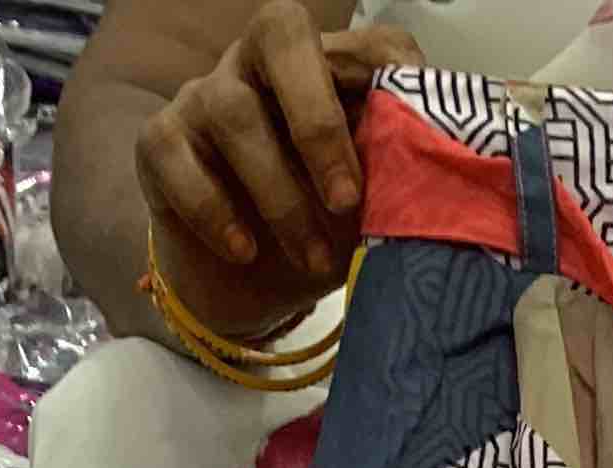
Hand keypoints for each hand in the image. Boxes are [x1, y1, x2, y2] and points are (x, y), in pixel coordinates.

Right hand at [135, 8, 404, 341]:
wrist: (251, 291)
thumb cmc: (319, 234)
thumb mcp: (371, 214)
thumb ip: (402, 183)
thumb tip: (453, 182)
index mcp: (326, 73)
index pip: (366, 43)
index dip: (390, 74)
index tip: (414, 137)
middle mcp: (258, 66)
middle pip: (280, 32)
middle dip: (317, 117)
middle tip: (347, 199)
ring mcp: (204, 97)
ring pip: (233, 111)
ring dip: (280, 195)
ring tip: (312, 258)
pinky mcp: (159, 143)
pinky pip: (174, 155)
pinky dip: (212, 209)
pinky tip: (245, 250)